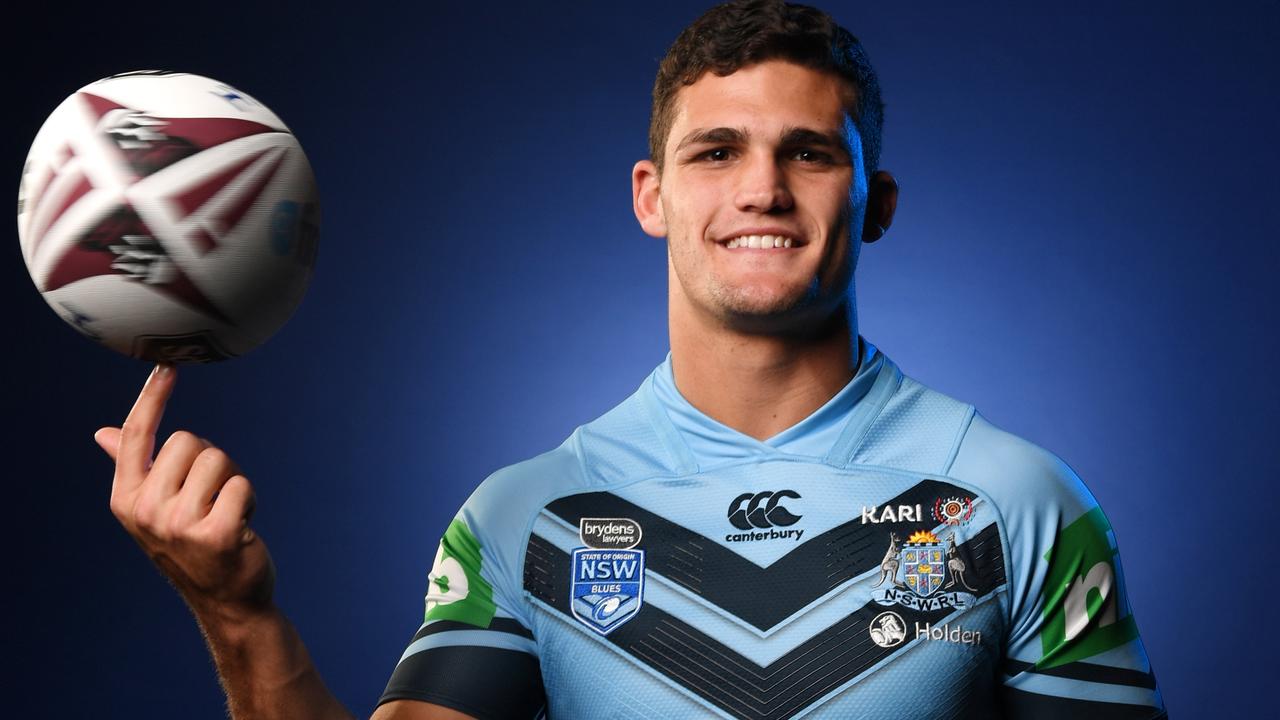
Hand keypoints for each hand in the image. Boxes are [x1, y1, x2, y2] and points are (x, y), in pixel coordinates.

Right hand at [96, 364, 274, 619]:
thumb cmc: (195, 545)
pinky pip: (241, 484)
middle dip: (211, 463)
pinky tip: (243, 528)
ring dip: (233, 482)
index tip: (167, 365)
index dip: (153, 397)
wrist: (227, 600)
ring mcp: (178, 525)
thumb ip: (135, 468)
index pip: (138, 436)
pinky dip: (249, 499)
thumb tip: (105, 433)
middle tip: (212, 500)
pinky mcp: (216, 534)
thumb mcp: (158, 508)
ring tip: (227, 514)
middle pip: (189, 440)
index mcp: (126, 499)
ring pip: (218, 459)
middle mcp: (145, 511)